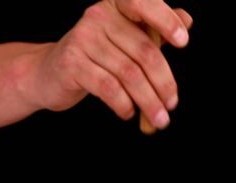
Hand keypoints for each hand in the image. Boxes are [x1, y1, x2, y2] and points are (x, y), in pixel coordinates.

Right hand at [26, 0, 191, 128]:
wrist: (48, 73)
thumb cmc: (94, 57)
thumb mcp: (124, 39)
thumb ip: (153, 28)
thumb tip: (187, 19)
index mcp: (114, 5)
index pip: (143, 3)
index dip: (166, 20)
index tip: (184, 43)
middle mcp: (98, 16)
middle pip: (144, 51)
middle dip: (163, 83)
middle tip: (172, 105)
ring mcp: (82, 39)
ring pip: (129, 74)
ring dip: (148, 101)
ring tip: (158, 118)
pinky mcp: (71, 64)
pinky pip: (108, 88)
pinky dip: (124, 104)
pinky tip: (129, 113)